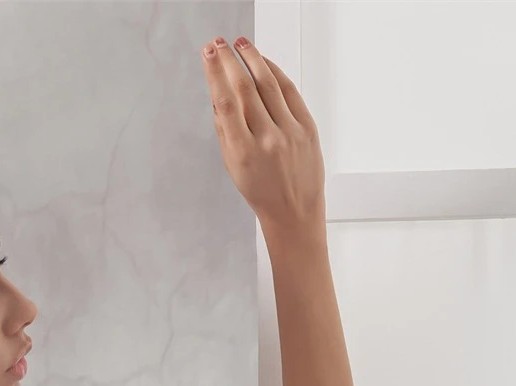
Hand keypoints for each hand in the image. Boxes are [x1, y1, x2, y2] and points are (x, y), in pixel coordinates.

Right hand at [201, 35, 325, 239]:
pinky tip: (263, 62)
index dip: (216, 74)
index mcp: (243, 153)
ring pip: (269, 83)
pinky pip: (289, 91)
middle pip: (246, 88)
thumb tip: (217, 95)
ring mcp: (289, 132)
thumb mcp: (233, 167)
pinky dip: (274, 72)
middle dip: (230, 60)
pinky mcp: (307, 127)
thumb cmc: (261, 192)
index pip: (226, 103)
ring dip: (252, 58)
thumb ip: (224, 131)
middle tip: (219, 43)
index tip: (208, 54)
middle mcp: (267, 140)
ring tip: (240, 44)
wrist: (294, 212)